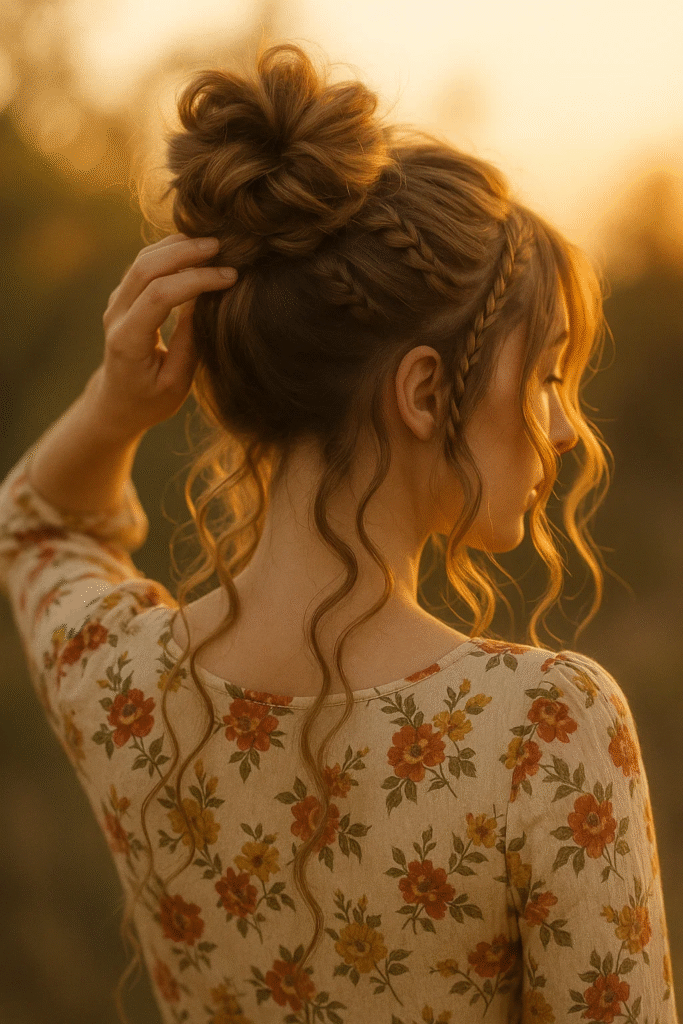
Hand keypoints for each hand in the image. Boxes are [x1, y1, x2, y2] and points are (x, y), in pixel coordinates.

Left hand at [93, 233, 236, 435]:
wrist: (118, 403)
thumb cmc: (151, 400)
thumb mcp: (176, 383)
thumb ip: (190, 343)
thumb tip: (206, 299)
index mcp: (128, 340)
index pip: (159, 295)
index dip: (197, 280)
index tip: (230, 277)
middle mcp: (116, 315)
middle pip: (145, 267)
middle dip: (185, 251)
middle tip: (222, 246)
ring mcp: (116, 302)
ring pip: (143, 259)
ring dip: (178, 246)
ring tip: (214, 244)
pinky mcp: (124, 295)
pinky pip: (144, 263)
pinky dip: (171, 251)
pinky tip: (196, 250)